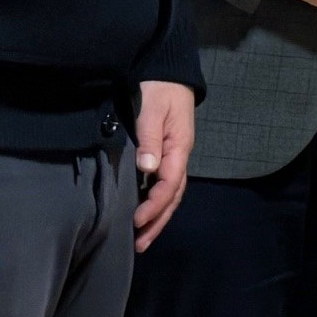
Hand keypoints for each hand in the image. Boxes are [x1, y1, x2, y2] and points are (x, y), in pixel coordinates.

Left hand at [131, 81, 195, 252]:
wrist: (167, 72)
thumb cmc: (157, 89)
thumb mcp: (152, 110)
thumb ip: (149, 139)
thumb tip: (147, 170)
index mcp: (179, 148)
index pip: (169, 185)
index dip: (154, 206)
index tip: (137, 221)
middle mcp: (179, 156)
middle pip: (173, 197)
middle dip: (158, 222)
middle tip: (140, 245)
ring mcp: (173, 156)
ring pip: (170, 194)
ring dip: (158, 217)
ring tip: (142, 238)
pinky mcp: (165, 154)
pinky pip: (164, 185)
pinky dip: (156, 203)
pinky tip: (145, 214)